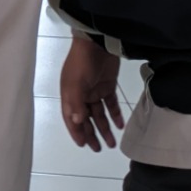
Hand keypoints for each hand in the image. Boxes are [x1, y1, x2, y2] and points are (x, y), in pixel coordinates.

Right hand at [60, 34, 124, 150]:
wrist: (97, 42)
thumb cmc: (82, 62)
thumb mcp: (76, 83)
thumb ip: (76, 103)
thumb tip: (77, 121)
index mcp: (69, 95)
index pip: (72, 118)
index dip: (77, 132)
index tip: (84, 145)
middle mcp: (81, 95)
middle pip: (86, 119)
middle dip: (91, 134)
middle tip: (98, 149)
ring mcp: (95, 91)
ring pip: (99, 114)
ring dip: (104, 128)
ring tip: (112, 143)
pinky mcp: (108, 86)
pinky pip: (111, 104)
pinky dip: (115, 115)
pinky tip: (120, 125)